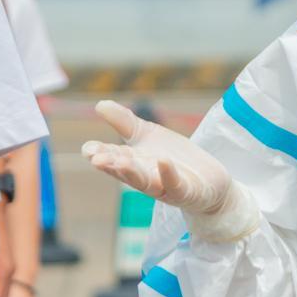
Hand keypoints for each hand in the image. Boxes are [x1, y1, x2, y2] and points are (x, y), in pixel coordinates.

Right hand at [81, 100, 255, 242]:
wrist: (208, 182)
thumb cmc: (173, 159)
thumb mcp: (148, 136)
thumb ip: (124, 122)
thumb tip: (99, 104)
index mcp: (133, 162)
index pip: (112, 158)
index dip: (99, 154)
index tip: (88, 149)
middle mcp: (145, 176)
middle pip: (125, 171)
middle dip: (110, 165)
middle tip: (96, 158)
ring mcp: (164, 186)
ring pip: (144, 182)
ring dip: (131, 173)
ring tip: (119, 162)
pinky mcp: (186, 191)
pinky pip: (175, 184)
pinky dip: (168, 174)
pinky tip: (163, 161)